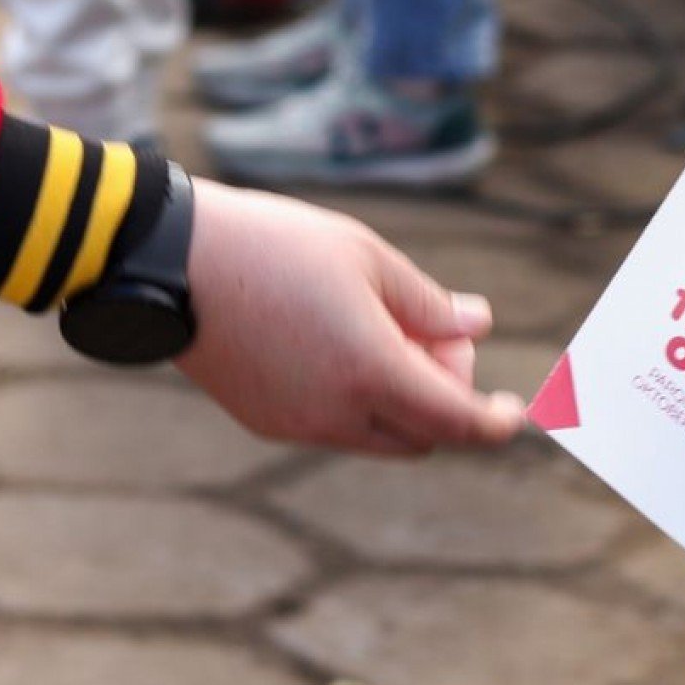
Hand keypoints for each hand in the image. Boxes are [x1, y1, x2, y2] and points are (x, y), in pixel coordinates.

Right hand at [175, 181, 527, 454]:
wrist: (169, 262)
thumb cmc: (275, 247)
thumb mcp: (368, 258)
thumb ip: (430, 304)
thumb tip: (478, 327)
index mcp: (373, 373)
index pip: (458, 423)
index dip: (495, 424)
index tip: (515, 414)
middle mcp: (337, 413)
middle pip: (424, 436)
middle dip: (446, 400)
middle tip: (436, 341)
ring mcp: (297, 424)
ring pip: (379, 438)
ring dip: (401, 404)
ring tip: (384, 335)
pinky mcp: (265, 421)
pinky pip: (335, 429)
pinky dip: (359, 403)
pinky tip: (339, 347)